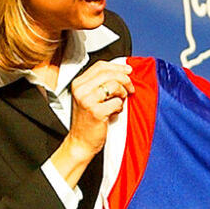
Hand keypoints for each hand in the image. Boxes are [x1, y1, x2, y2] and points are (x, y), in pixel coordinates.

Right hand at [51, 60, 133, 186]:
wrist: (81, 142)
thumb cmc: (87, 121)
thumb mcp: (89, 98)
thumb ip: (100, 85)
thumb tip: (122, 73)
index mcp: (78, 84)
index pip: (100, 66)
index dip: (117, 67)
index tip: (128, 70)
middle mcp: (80, 90)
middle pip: (108, 73)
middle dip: (124, 79)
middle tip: (130, 88)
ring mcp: (87, 100)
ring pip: (113, 85)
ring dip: (122, 93)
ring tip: (121, 101)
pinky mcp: (96, 112)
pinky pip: (116, 102)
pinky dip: (120, 107)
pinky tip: (115, 112)